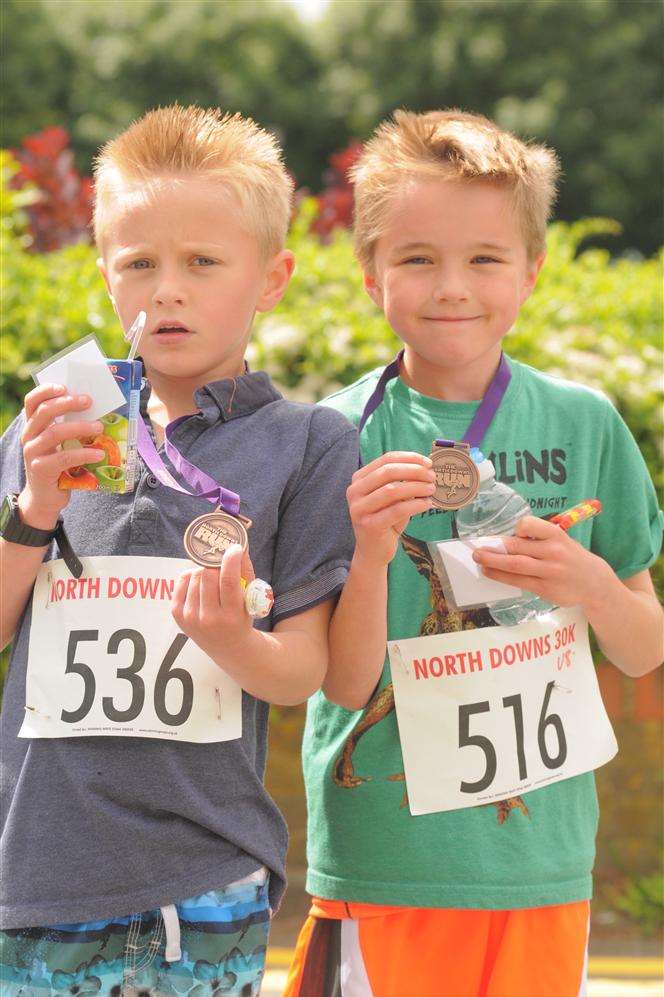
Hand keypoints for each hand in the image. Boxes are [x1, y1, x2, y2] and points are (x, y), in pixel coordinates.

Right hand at [19, 383, 106, 528]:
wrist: (46, 497)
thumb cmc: (59, 466)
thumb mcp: (62, 444)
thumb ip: (70, 427)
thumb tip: (97, 410)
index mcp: (33, 426)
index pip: (32, 402)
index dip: (45, 391)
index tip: (64, 386)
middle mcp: (28, 437)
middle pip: (44, 413)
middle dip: (67, 404)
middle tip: (89, 400)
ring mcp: (32, 453)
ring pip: (54, 433)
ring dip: (79, 427)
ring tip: (99, 426)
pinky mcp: (41, 470)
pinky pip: (63, 457)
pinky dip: (83, 453)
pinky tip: (99, 453)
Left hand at [171, 544, 255, 660]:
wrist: (227, 646)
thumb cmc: (241, 618)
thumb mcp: (250, 599)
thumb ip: (246, 572)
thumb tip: (239, 546)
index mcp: (231, 616)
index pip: (228, 582)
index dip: (231, 560)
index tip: (234, 548)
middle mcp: (208, 619)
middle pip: (207, 576)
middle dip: (215, 564)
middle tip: (222, 563)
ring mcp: (190, 618)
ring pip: (194, 576)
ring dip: (204, 570)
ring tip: (213, 576)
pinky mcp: (178, 614)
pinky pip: (182, 581)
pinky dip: (191, 575)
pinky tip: (200, 582)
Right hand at [346, 452, 435, 567]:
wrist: (374, 550)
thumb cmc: (386, 520)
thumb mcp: (393, 497)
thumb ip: (402, 481)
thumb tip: (426, 467)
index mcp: (359, 479)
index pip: (385, 459)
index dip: (409, 458)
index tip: (428, 462)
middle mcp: (355, 491)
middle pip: (388, 472)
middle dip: (414, 471)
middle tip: (432, 476)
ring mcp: (359, 509)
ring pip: (392, 489)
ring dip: (416, 487)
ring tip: (431, 489)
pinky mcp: (369, 525)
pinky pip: (396, 510)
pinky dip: (415, 505)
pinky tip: (427, 504)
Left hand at [472, 515, 609, 612]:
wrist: (593, 582)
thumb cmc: (571, 556)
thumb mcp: (561, 540)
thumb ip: (538, 539)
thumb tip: (503, 540)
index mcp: (556, 535)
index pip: (530, 525)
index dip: (518, 527)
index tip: (512, 532)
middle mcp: (554, 552)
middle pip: (516, 547)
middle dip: (493, 548)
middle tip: (476, 549)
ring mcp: (550, 571)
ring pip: (514, 565)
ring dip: (492, 563)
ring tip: (479, 560)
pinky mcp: (545, 588)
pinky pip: (518, 581)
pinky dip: (501, 576)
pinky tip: (490, 573)